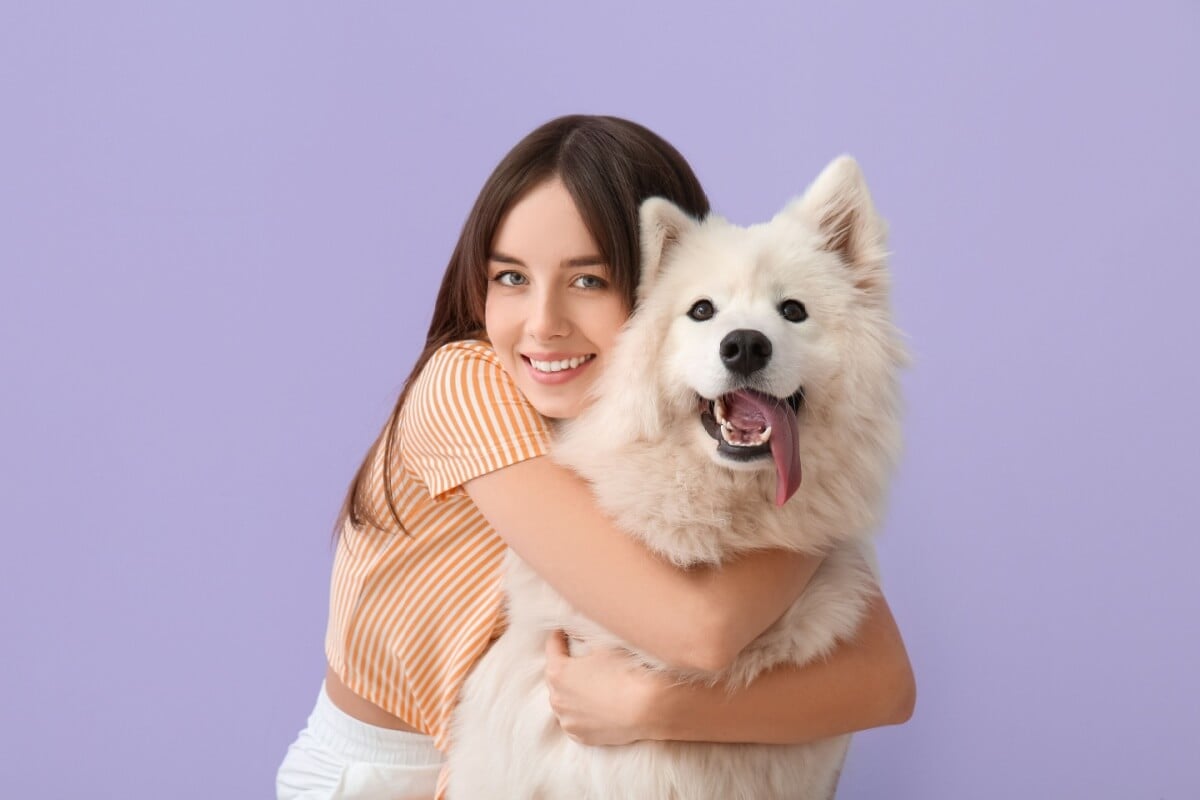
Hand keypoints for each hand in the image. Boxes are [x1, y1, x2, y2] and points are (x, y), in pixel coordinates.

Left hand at [543, 630, 660, 745]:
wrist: (647, 708)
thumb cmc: (624, 673)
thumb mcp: (603, 647)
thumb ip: (583, 638)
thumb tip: (576, 632)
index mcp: (558, 672)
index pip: (553, 647)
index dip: (560, 636)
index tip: (565, 631)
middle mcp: (556, 698)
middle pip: (557, 677)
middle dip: (567, 667)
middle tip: (582, 660)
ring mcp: (567, 720)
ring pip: (565, 701)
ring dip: (573, 693)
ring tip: (591, 686)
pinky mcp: (580, 736)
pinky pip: (575, 720)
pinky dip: (581, 713)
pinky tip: (596, 706)